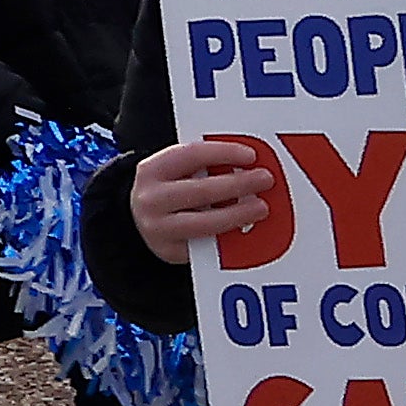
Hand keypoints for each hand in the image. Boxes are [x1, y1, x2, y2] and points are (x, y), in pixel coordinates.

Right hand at [131, 136, 286, 266]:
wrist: (140, 221)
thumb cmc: (168, 191)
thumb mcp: (174, 171)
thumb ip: (203, 166)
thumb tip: (246, 165)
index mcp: (152, 171)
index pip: (191, 156)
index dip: (223, 153)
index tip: (250, 155)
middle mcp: (152, 199)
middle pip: (201, 190)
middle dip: (238, 184)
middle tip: (265, 180)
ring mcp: (160, 229)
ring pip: (206, 223)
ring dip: (238, 214)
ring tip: (261, 208)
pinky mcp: (173, 252)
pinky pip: (208, 246)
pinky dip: (231, 236)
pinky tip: (247, 228)